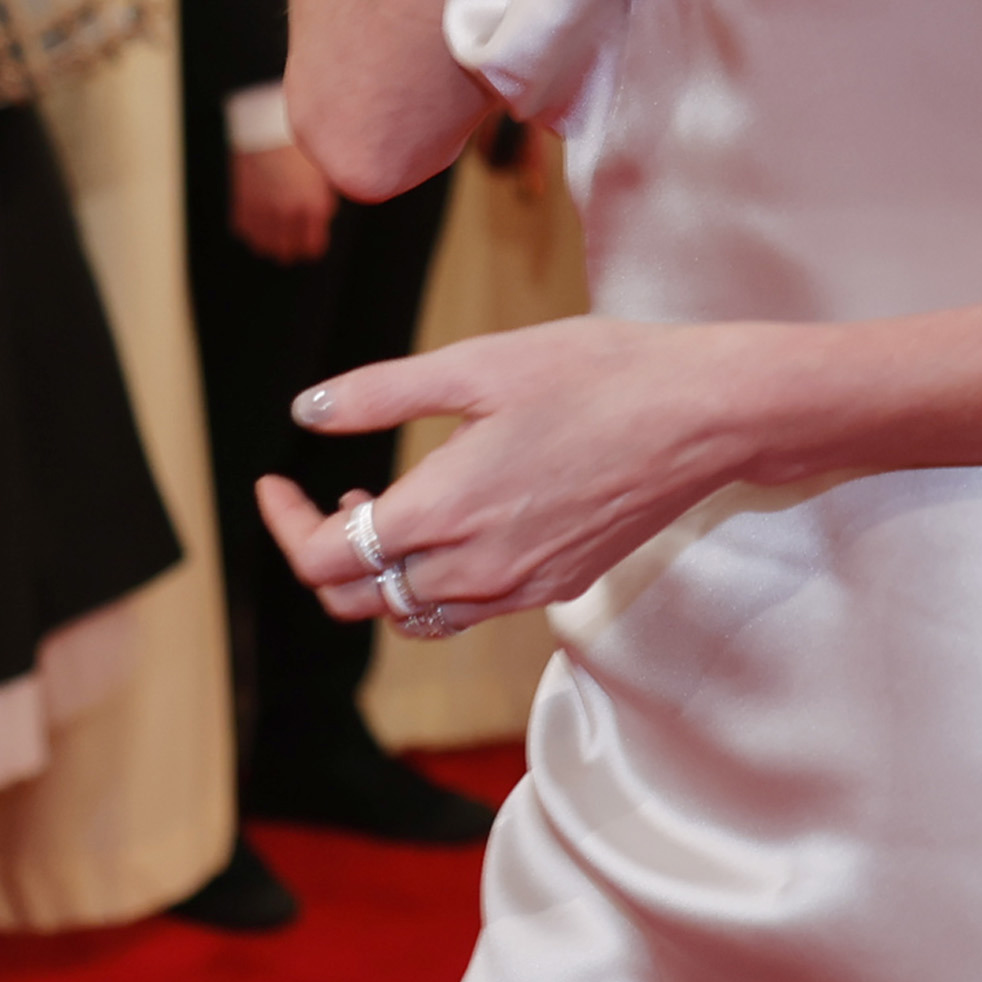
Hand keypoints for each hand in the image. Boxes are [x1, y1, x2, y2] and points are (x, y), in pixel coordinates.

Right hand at [229, 139, 339, 262]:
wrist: (265, 125)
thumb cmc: (297, 145)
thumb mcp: (322, 173)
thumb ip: (322, 202)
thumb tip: (319, 222)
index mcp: (315, 207)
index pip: (313, 247)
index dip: (312, 241)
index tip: (310, 235)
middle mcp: (288, 215)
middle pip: (288, 252)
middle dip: (291, 244)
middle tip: (291, 231)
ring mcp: (262, 213)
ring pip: (264, 247)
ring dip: (270, 239)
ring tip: (273, 225)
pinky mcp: (240, 207)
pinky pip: (246, 233)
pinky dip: (252, 228)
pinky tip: (258, 214)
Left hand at [249, 314, 747, 630]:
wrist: (704, 415)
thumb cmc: (596, 374)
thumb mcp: (477, 365)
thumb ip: (381, 393)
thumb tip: (306, 411)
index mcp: (443, 510)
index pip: (327, 558)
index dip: (286, 523)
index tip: (277, 481)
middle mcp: (475, 568)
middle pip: (359, 600)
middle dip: (324, 553)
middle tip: (330, 492)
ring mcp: (520, 587)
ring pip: (413, 616)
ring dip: (380, 574)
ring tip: (387, 505)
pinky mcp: (557, 587)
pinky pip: (468, 611)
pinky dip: (434, 584)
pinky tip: (454, 521)